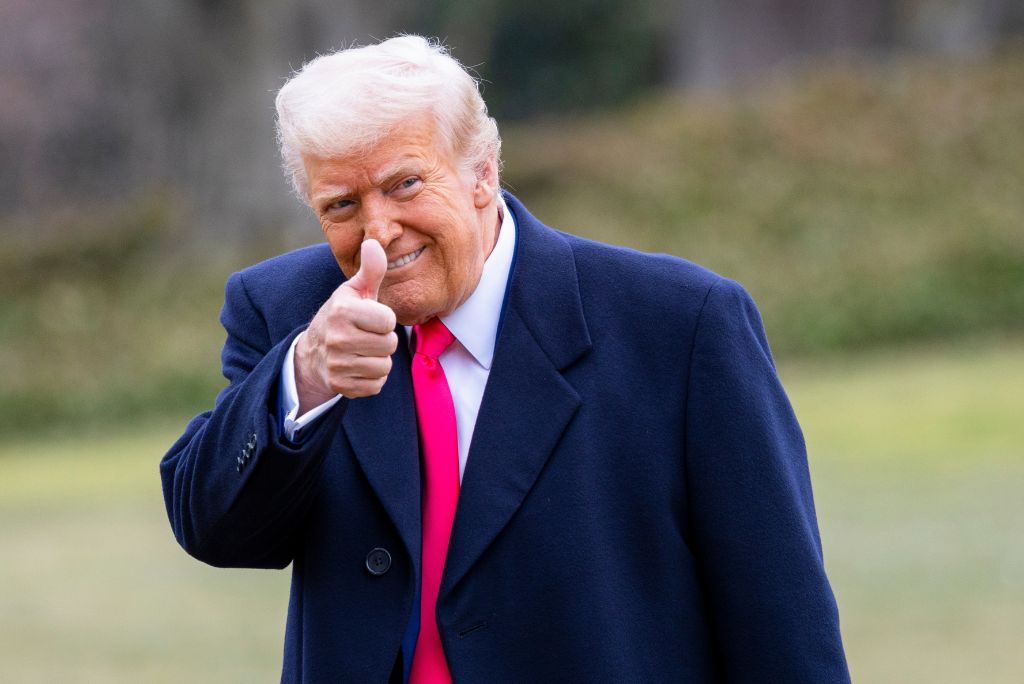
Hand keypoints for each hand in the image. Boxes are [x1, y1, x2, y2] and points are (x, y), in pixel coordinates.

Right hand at [294, 239, 398, 410]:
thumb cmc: (342, 317)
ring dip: (379, 360)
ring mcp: (337, 364)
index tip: (370, 318)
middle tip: (366, 336)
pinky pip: (376, 385)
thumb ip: (370, 269)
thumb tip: (374, 242)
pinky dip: (372, 378)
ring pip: (384, 367)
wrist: (313, 353)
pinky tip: (358, 367)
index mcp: (342, 311)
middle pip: (389, 345)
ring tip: (362, 351)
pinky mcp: (340, 386)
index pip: (388, 321)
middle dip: (383, 340)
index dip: (384, 319)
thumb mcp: (353, 291)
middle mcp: (337, 338)